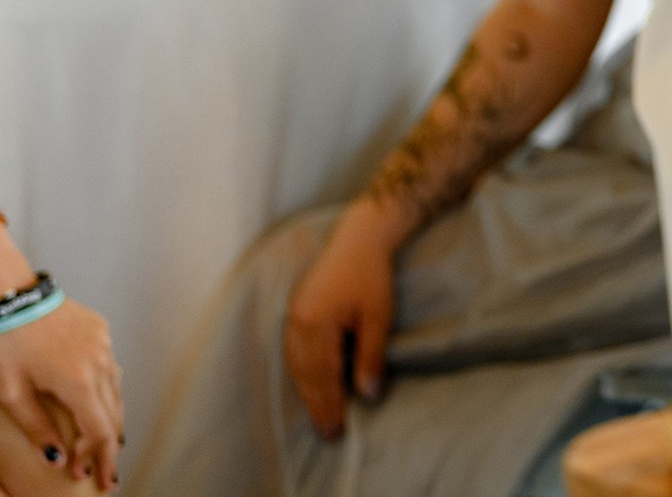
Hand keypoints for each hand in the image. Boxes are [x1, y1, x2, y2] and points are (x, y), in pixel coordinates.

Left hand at [0, 299, 123, 489]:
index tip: (98, 478)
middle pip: (113, 413)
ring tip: (104, 441)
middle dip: (109, 446)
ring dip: (109, 418)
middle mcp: (100, 362)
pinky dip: (106, 390)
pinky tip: (98, 400)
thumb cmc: (6, 344)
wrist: (11, 294)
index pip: (101, 430)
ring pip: (116, 390)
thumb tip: (57, 457)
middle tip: (104, 470)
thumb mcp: (12, 393)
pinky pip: (111, 367)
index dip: (101, 458)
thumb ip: (38, 427)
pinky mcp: (102, 331)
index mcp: (78, 381)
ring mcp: (105, 344)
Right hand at [282, 201, 399, 439]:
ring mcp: (292, 316)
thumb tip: (368, 395)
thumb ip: (371, 356)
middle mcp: (297, 323)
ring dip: (307, 392)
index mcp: (317, 324)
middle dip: (317, 405)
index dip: (330, 405)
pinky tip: (309, 385)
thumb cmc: (372, 276)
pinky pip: (292, 351)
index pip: (323, 376)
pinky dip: (300, 373)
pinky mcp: (294, 311)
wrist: (357, 238)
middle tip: (327, 433)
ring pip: (296, 365)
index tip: (337, 430)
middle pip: (306, 375)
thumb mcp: (378, 316)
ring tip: (319, 416)